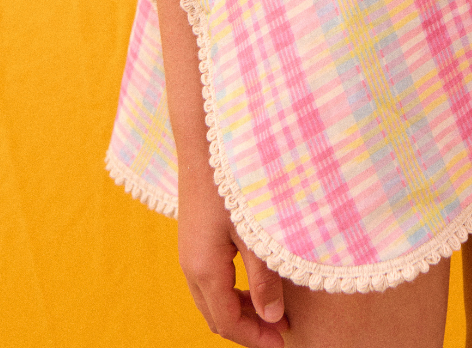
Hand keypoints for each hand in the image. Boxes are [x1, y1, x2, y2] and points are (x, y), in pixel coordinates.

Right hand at [177, 169, 288, 345]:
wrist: (203, 143)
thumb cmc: (232, 184)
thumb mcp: (254, 232)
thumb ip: (264, 278)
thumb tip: (273, 318)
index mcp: (204, 270)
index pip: (228, 324)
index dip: (255, 338)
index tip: (283, 343)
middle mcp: (190, 268)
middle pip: (217, 317)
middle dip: (248, 329)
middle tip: (282, 330)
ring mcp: (188, 253)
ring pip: (211, 301)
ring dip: (240, 311)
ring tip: (273, 309)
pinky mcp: (193, 240)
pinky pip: (209, 281)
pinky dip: (231, 293)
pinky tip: (254, 282)